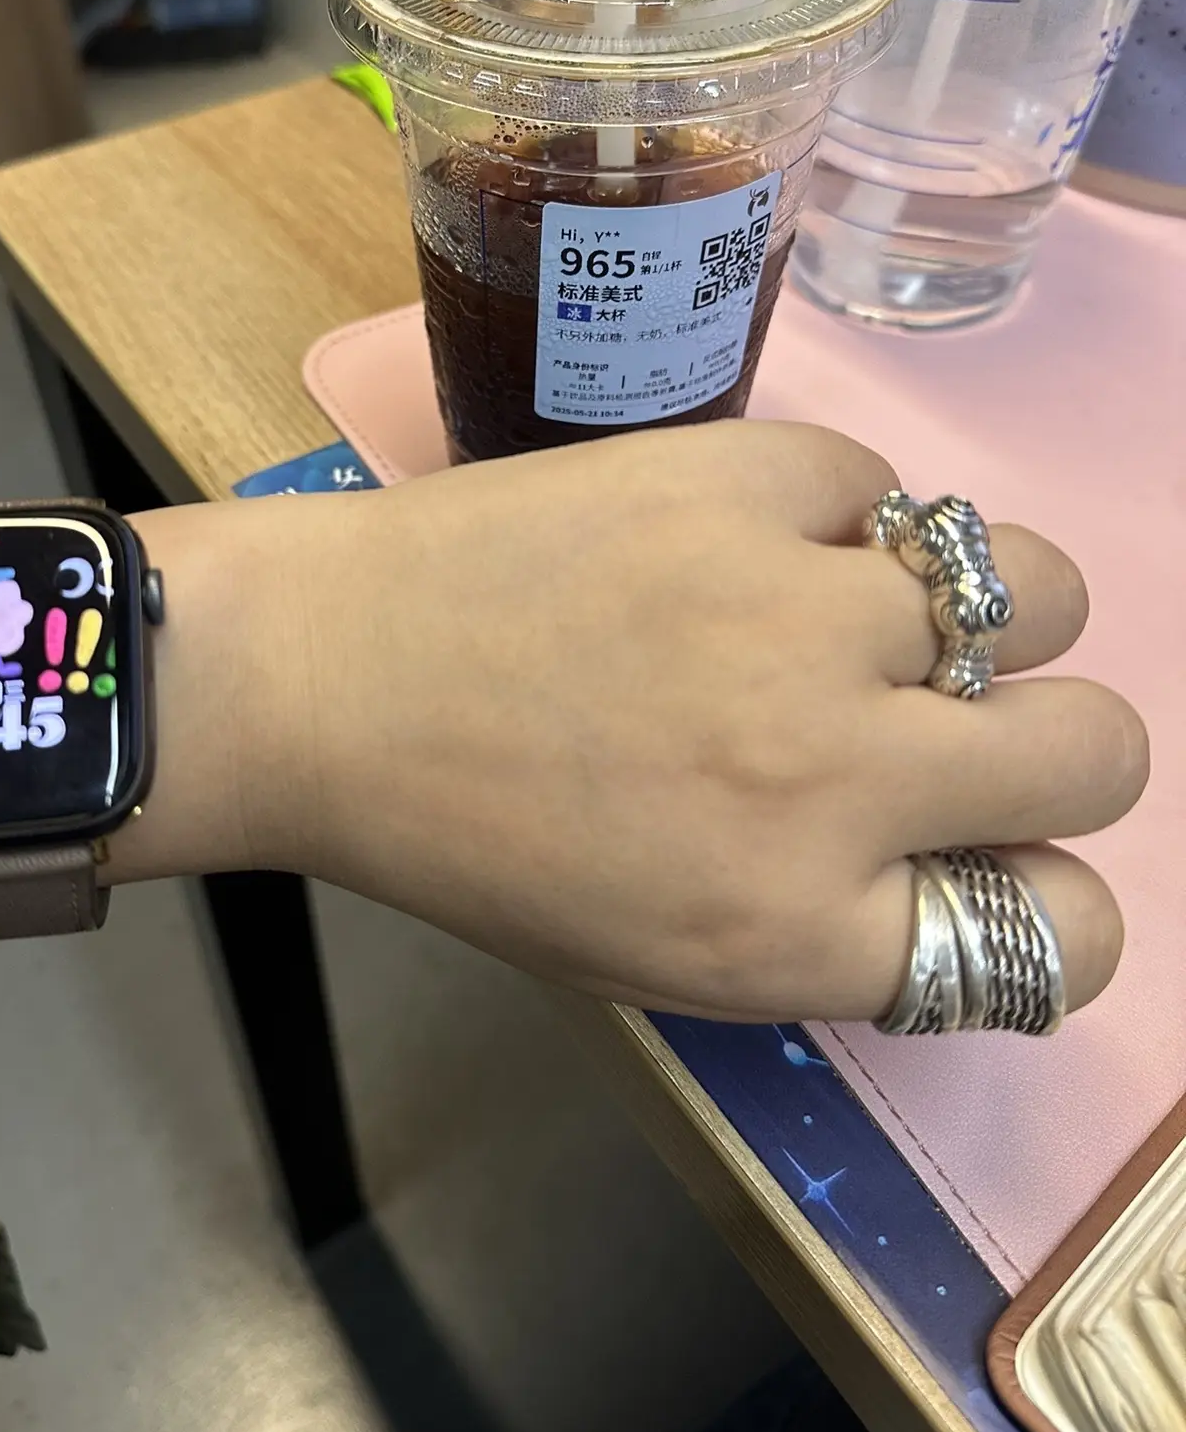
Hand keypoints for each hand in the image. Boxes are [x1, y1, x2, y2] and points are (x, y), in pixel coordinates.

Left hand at [222, 424, 1142, 1023]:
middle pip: (1099, 753)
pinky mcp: (752, 475)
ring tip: (876, 612)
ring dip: (981, 614)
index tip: (991, 859)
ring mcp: (802, 611)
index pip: (1064, 936)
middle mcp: (837, 778)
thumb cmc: (478, 841)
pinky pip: (887, 489)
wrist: (331, 677)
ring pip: (1040, 590)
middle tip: (952, 724)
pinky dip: (843, 520)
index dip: (1049, 900)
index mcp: (801, 933)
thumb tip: (975, 864)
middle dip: (1052, 750)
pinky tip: (754, 541)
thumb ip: (837, 926)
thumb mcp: (664, 956)